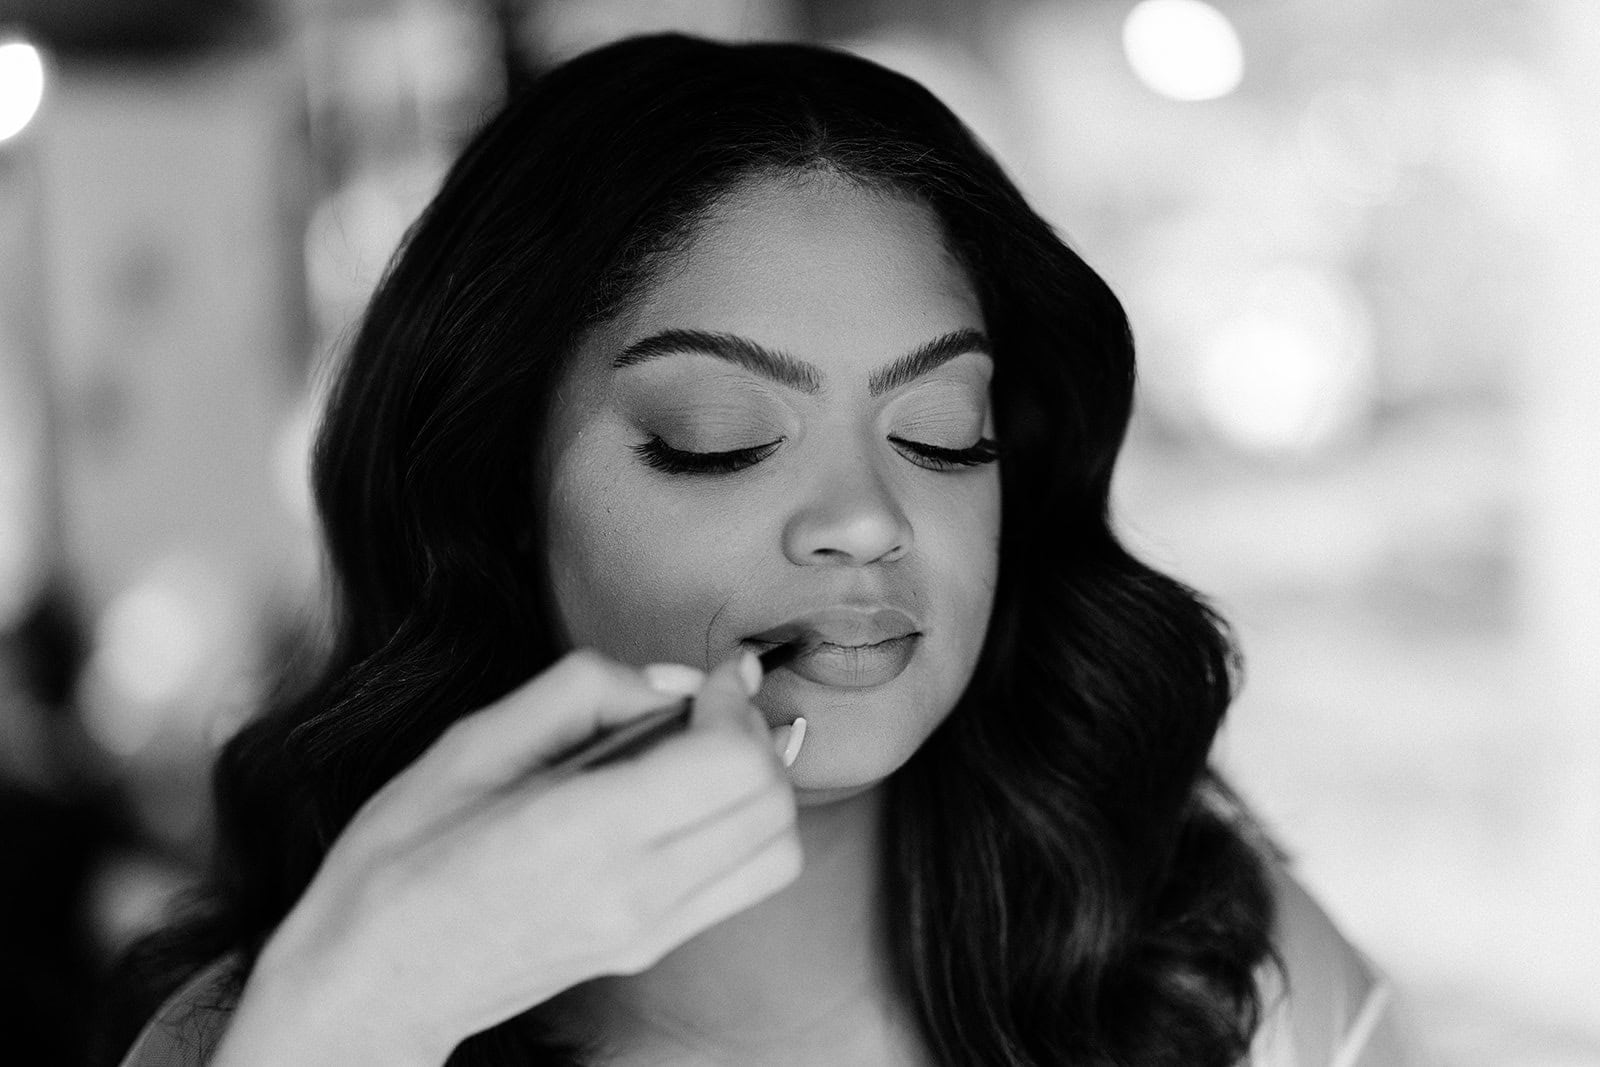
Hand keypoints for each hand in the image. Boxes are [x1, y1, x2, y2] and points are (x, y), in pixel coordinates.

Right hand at [212, 649, 801, 1065]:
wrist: (373, 984)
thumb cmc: (401, 861)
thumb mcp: (469, 743)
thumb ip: (579, 691)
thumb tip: (668, 682)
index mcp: (584, 831)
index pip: (732, 763)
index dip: (736, 703)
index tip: (711, 677)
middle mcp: (634, 891)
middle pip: (772, 804)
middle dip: (756, 735)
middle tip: (706, 708)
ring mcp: (649, 931)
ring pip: (777, 850)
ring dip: (760, 787)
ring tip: (699, 754)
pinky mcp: (650, 950)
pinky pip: (746, 885)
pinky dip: (745, 830)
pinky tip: (686, 802)